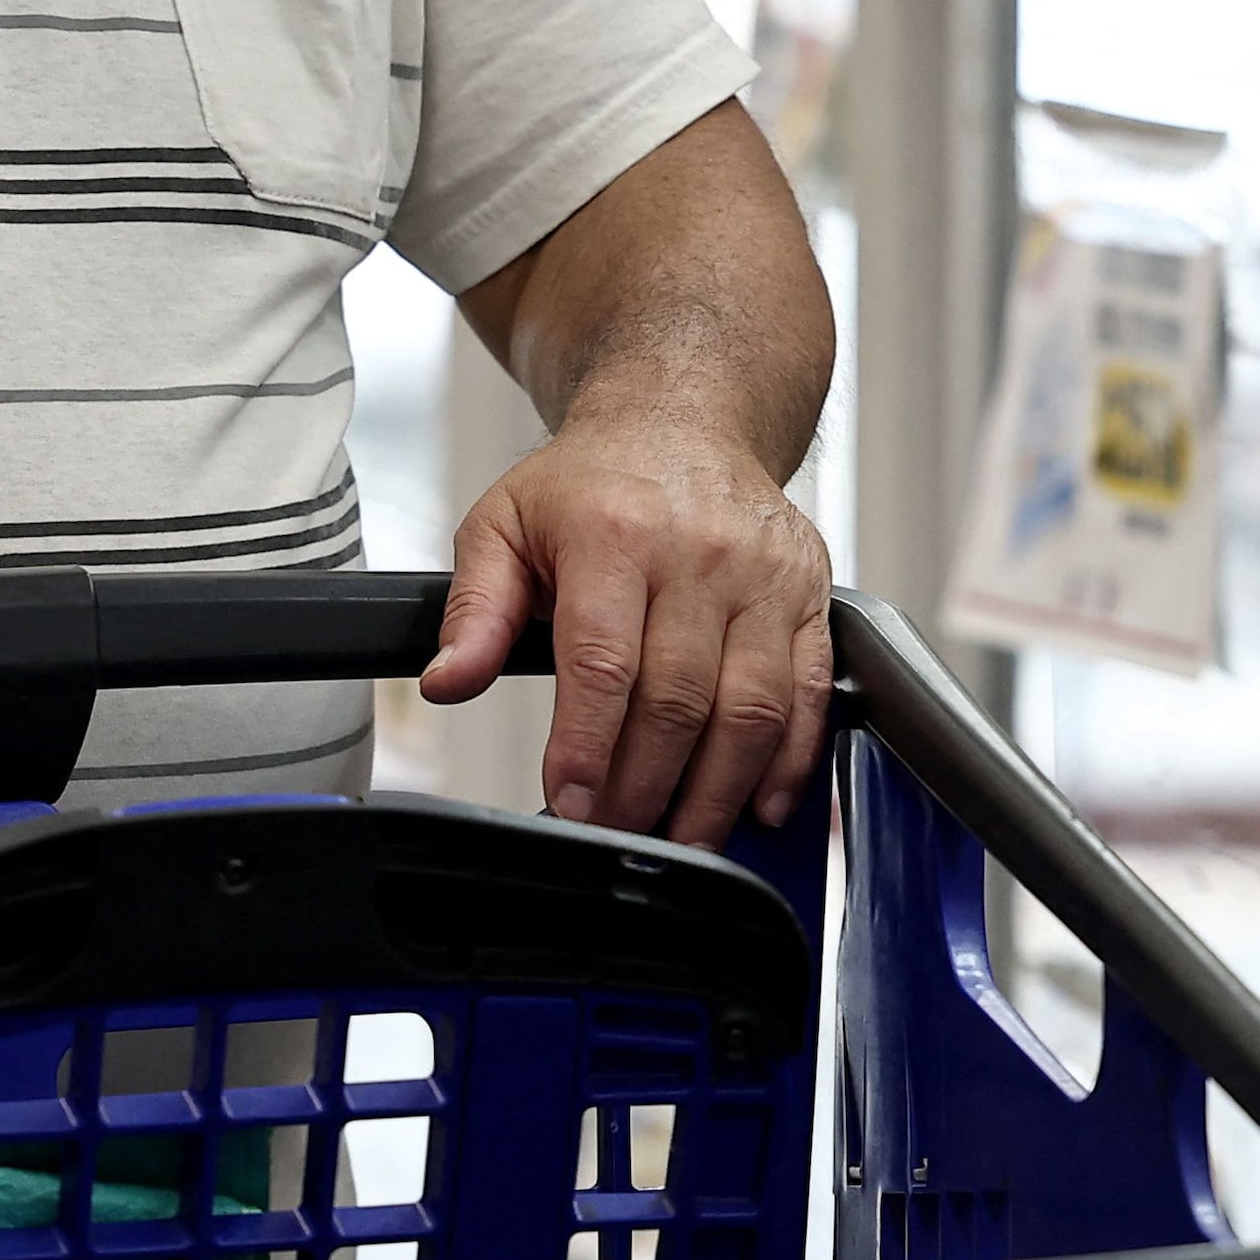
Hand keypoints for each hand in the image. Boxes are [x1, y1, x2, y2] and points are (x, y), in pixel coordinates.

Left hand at [421, 408, 831, 845]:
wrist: (686, 420)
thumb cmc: (593, 483)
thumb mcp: (504, 525)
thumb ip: (475, 609)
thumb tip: (449, 680)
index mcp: (615, 535)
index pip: (603, 661)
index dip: (588, 745)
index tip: (571, 801)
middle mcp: (700, 555)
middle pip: (679, 698)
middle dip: (645, 786)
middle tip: (617, 832)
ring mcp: (764, 578)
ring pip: (750, 708)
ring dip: (717, 791)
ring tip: (682, 839)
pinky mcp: (811, 595)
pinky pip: (809, 693)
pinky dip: (790, 760)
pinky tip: (759, 804)